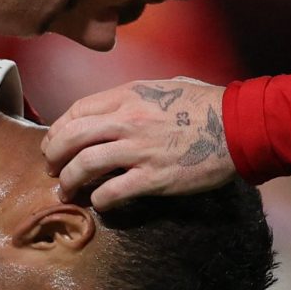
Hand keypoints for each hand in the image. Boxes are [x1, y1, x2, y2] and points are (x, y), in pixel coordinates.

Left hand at [44, 80, 234, 209]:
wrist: (238, 127)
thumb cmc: (206, 104)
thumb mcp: (166, 86)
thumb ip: (137, 96)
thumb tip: (119, 107)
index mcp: (128, 96)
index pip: (76, 111)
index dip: (58, 129)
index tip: (54, 143)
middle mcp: (126, 121)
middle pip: (71, 138)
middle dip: (53, 156)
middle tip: (51, 169)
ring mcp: (138, 150)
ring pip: (84, 166)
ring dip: (69, 181)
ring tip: (66, 190)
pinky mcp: (153, 178)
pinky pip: (112, 192)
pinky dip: (99, 201)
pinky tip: (100, 203)